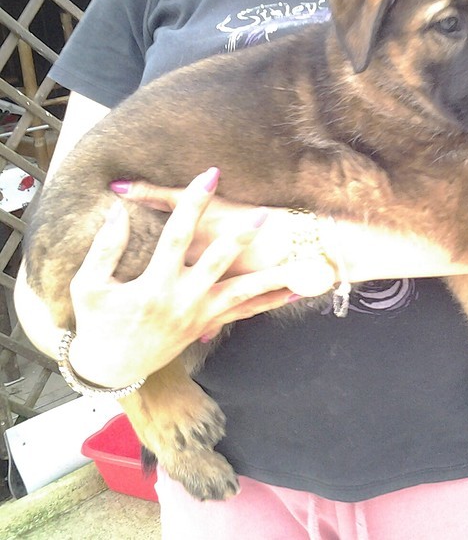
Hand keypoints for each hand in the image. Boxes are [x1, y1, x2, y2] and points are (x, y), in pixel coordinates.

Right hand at [67, 168, 301, 387]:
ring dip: (271, 276)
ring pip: (242, 293)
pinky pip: (242, 313)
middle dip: (242, 237)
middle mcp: (181, 301)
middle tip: (263, 214)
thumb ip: (106, 248)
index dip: (192, 203)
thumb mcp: (89, 286)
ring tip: (300, 263)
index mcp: (152, 286)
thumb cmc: (97, 323)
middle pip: (218, 262)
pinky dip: (267, 302)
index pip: (176, 235)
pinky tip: (292, 292)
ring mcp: (198, 316)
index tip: (209, 176)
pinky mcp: (206, 326)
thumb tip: (118, 211)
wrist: (110, 369)